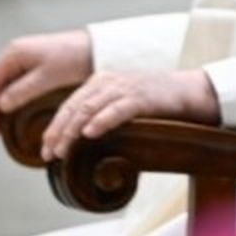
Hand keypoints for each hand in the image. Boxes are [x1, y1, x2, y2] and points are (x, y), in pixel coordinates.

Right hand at [0, 29, 92, 138]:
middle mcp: (14, 56)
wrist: (97, 48)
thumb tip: (0, 105)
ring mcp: (22, 61)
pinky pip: (12, 86)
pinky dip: (7, 102)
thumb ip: (22, 91)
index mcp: (13, 55)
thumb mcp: (48, 77)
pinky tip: (9, 115)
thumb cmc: (74, 58)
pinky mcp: (32, 67)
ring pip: (0, 88)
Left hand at [40, 69, 219, 161]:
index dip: (55, 127)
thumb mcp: (122, 102)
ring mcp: (126, 87)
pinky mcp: (143, 96)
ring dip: (73, 131)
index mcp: (101, 81)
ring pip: (90, 108)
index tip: (45, 149)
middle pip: (75, 106)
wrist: (190, 91)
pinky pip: (118, 108)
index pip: (70, 104)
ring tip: (63, 150)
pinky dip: (102, 120)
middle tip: (49, 154)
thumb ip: (101, 112)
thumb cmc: (155, 102)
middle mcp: (110, 80)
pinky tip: (90, 133)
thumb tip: (76, 139)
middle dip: (58, 132)